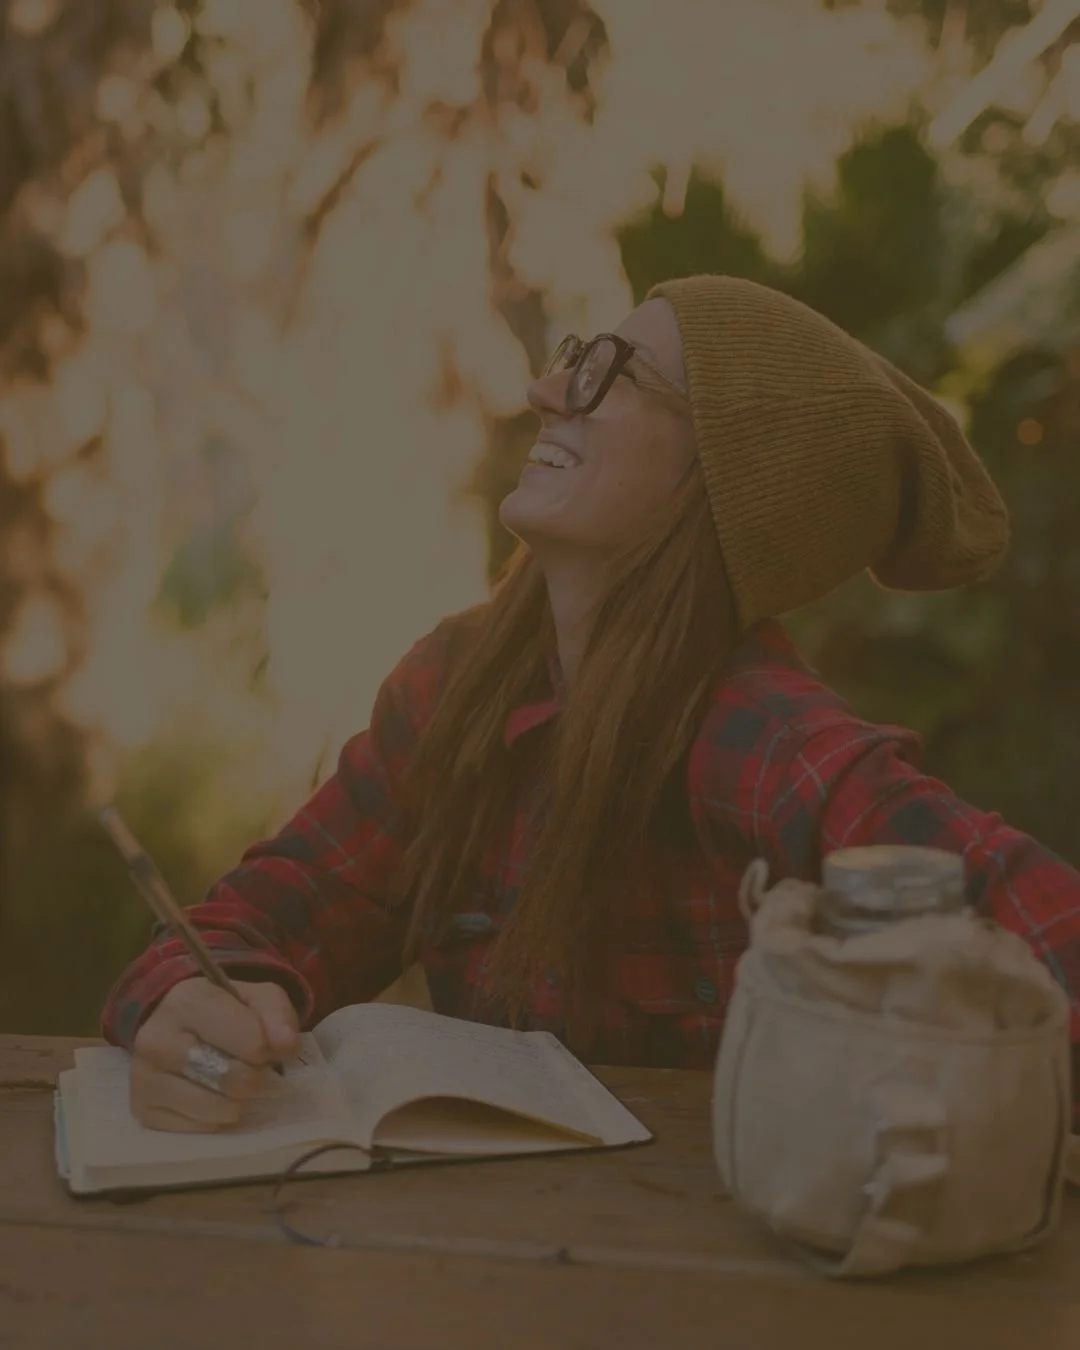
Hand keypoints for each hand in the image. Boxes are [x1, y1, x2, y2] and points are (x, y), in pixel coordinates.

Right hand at [130, 977, 300, 1131]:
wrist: (178, 1022)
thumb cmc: (226, 1010)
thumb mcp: (260, 997)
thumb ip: (278, 1016)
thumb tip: (285, 1045)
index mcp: (188, 1001)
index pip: (251, 1043)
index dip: (268, 1049)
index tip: (264, 1045)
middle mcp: (156, 1039)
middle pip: (232, 1079)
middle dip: (254, 1076)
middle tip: (250, 1066)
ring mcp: (144, 1077)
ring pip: (217, 1109)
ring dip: (237, 1100)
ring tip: (231, 1080)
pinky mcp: (142, 1109)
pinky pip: (199, 1128)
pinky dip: (215, 1117)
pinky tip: (210, 1094)